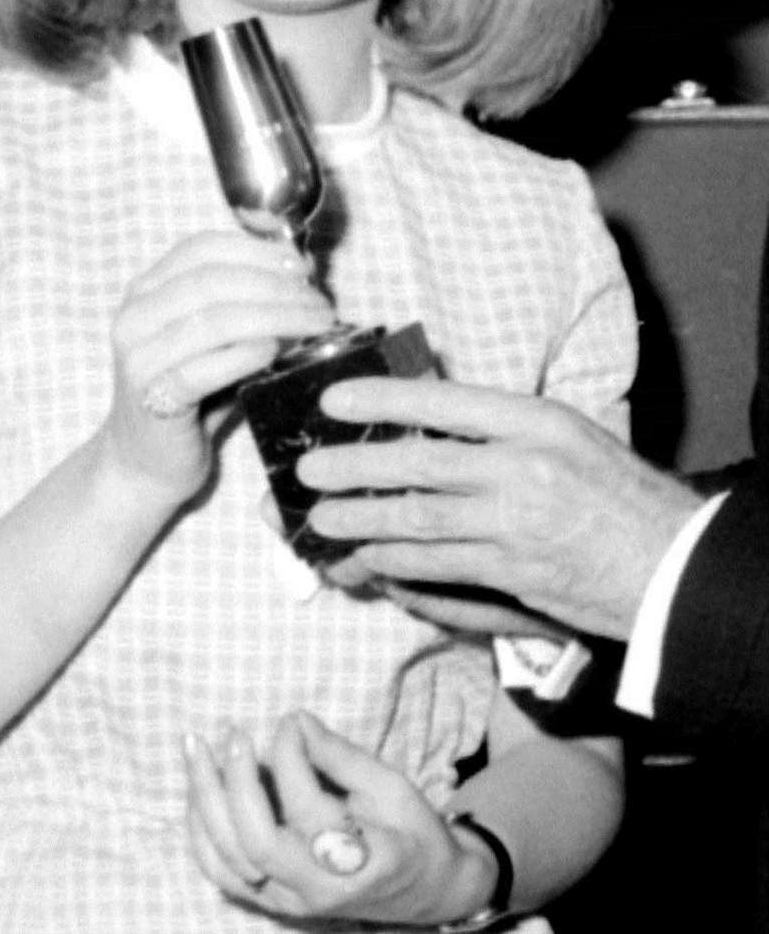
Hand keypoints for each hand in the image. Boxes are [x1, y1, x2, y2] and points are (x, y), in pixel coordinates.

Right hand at [103, 231, 333, 501]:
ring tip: (315, 325)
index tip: (303, 266)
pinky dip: (244, 356)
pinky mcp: (152, 399)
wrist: (146, 462)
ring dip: (275, 318)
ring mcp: (139, 358)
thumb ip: (249, 302)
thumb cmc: (192, 394)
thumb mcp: (218, 338)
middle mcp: (134, 317)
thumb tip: (306, 269)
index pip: (202, 248)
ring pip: (213, 321)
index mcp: (146, 290)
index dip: (257, 250)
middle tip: (321, 302)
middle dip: (276, 287)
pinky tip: (275, 352)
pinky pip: (203, 370)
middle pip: (212, 281)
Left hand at [183, 710, 496, 924]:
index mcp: (358, 862)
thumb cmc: (411, 831)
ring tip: (196, 749)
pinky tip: (197, 790)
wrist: (425, 889)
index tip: (289, 721)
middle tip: (233, 732)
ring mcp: (289, 903)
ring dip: (205, 801)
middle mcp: (317, 892)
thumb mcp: (390, 785)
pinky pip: (221, 871)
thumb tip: (294, 720)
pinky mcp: (272, 901)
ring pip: (228, 860)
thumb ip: (339, 756)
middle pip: (255, 844)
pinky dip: (201, 831)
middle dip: (234, 782)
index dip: (289, 756)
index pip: (305, 808)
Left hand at [297, 378, 704, 639]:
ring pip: (421, 524)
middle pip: (421, 466)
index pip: (446, 402)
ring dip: (363, 524)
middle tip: (308, 471)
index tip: (335, 400)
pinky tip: (367, 561)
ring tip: (320, 522)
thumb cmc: (613, 490)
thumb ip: (498, 428)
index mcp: (536, 422)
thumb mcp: (565, 435)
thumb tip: (422, 421)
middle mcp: (524, 470)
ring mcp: (517, 527)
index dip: (384, 400)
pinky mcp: (514, 576)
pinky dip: (398, 565)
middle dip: (356, 468)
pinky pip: (440, 570)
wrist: (668, 562)